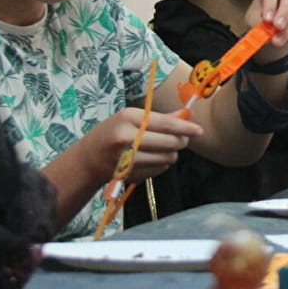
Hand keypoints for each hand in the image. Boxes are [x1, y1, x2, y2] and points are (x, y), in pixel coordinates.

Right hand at [82, 107, 202, 184]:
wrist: (88, 159)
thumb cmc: (113, 133)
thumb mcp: (131, 118)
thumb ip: (161, 118)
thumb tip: (187, 115)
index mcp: (128, 117)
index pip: (166, 124)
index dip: (186, 128)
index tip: (200, 131)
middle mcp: (126, 137)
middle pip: (171, 142)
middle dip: (181, 141)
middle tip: (181, 140)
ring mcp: (127, 157)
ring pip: (168, 158)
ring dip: (172, 154)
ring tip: (162, 149)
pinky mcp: (130, 173)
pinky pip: (160, 169)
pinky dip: (162, 164)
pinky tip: (151, 159)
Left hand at [245, 0, 287, 62]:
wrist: (269, 26)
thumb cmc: (259, 18)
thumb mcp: (253, 20)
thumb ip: (259, 25)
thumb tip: (268, 33)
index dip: (270, 3)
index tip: (267, 19)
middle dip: (285, 12)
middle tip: (277, 27)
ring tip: (277, 42)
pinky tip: (284, 41)